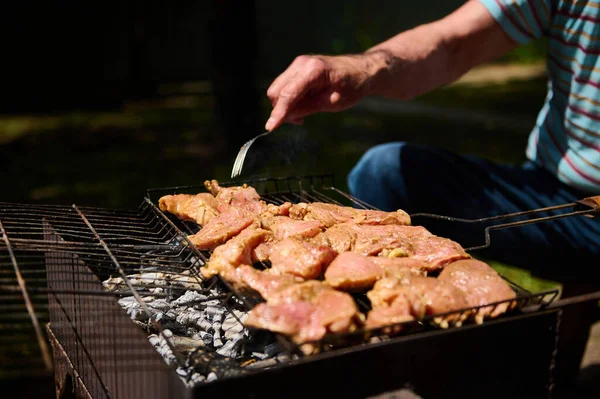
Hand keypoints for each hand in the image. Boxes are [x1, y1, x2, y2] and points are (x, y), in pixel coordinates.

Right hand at [265, 53, 382, 130]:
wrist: (362, 70)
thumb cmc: (352, 86)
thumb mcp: (332, 103)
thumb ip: (307, 109)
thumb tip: (284, 118)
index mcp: (314, 70)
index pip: (288, 94)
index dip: (278, 113)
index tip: (270, 128)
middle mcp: (302, 63)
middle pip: (277, 91)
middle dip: (281, 109)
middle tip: (300, 121)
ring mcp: (298, 64)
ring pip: (278, 89)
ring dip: (285, 105)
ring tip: (304, 113)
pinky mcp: (298, 68)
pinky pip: (284, 86)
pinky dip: (289, 99)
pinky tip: (304, 104)